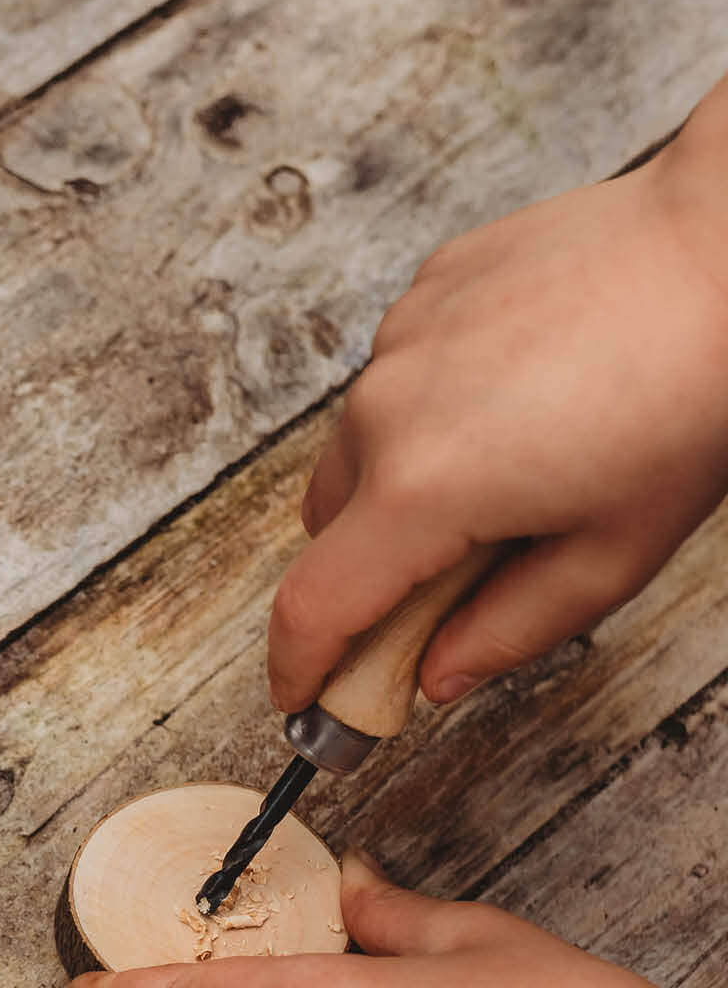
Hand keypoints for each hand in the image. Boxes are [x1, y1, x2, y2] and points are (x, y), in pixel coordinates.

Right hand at [270, 79, 727, 715]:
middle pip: (328, 530)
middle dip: (370, 570)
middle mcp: (385, 411)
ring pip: (359, 450)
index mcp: (425, 489)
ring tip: (512, 465)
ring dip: (404, 482)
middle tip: (455, 582)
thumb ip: (511, 630)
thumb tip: (440, 672)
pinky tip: (522, 393)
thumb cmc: (695, 391)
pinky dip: (434, 409)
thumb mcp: (617, 552)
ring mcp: (397, 342)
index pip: (315, 606)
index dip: (298, 667)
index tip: (299, 695)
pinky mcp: (424, 292)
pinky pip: (397, 378)